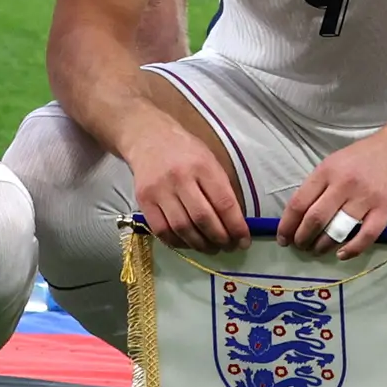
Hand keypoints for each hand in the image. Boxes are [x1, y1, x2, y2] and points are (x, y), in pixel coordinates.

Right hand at [125, 125, 251, 251]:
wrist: (148, 138)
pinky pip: (161, 230)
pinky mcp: (143, 200)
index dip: (236, 226)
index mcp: (203, 166)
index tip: (244, 240)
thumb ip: (220, 188)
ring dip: (200, 244)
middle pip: (204, 218)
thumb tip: (235, 222)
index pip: (224, 202)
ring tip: (211, 248)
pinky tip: (188, 243)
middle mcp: (181, 178)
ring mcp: (160, 190)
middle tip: (228, 247)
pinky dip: (177, 242)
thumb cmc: (185, 150)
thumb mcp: (209, 160)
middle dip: (220, 239)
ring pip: (182, 228)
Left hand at [278, 129, 386, 256]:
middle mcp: (344, 184)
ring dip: (323, 246)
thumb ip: (317, 186)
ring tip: (317, 249)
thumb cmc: (363, 157)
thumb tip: (298, 215)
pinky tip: (342, 254)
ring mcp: (366, 197)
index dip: (287, 225)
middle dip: (302, 238)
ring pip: (337, 230)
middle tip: (300, 246)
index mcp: (327, 171)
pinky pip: (366, 235)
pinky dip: (352, 249)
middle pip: (315, 219)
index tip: (283, 238)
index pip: (299, 203)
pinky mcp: (385, 208)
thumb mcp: (333, 162)